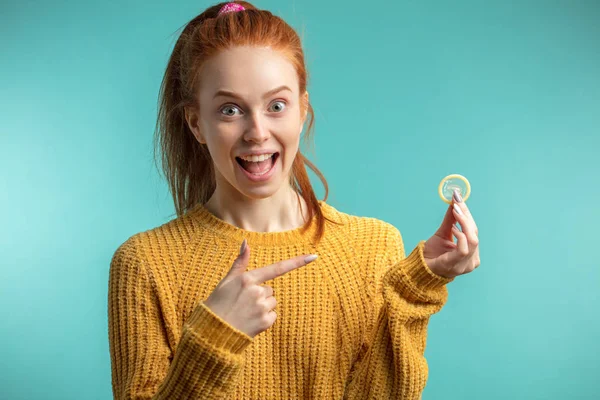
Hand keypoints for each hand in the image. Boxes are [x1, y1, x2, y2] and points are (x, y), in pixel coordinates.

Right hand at [203, 240, 317, 337]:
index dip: (297, 262)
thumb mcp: (227, 281)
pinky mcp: (265, 322)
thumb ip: (240, 262)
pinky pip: (273, 315)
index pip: (277, 268)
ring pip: (272, 302)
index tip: (314, 257)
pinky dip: (264, 319)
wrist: (213, 332)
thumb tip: (245, 241)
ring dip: (263, 307)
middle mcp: (257, 292)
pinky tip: (251, 321)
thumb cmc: (218, 304)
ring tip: (246, 312)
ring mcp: (262, 307)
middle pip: (270, 289)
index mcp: (248, 279)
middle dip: (260, 295)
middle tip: (243, 303)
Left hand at [423, 189, 479, 278]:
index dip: (468, 215)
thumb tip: (455, 200)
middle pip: (474, 234)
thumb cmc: (433, 253)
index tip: (460, 200)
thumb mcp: (443, 232)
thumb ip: (451, 219)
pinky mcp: (455, 266)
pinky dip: (460, 236)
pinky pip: (463, 249)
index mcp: (471, 253)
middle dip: (466, 217)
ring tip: (454, 213)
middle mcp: (471, 260)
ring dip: (464, 223)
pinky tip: (453, 229)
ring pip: (472, 240)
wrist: (420, 269)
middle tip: (456, 204)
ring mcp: (465, 265)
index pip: (474, 231)